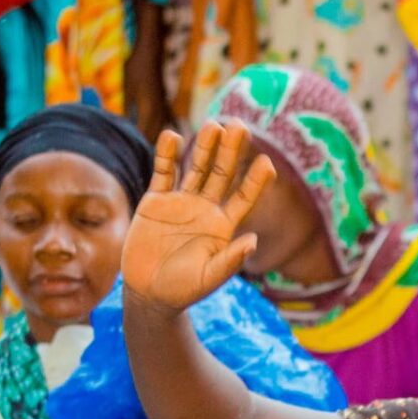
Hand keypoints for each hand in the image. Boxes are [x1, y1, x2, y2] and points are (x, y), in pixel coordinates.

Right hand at [122, 123, 275, 313]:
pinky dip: (166, 155)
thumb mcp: (209, 278)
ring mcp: (181, 201)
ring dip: (204, 147)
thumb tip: (253, 241)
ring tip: (213, 125)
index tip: (267, 163)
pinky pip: (163, 172)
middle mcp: (206, 208)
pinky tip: (172, 136)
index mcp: (223, 226)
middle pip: (222, 174)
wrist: (149, 293)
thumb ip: (230, 260)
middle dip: (231, 152)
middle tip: (240, 127)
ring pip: (196, 168)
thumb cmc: (184, 290)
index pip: (245, 198)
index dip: (256, 181)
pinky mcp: (156, 200)